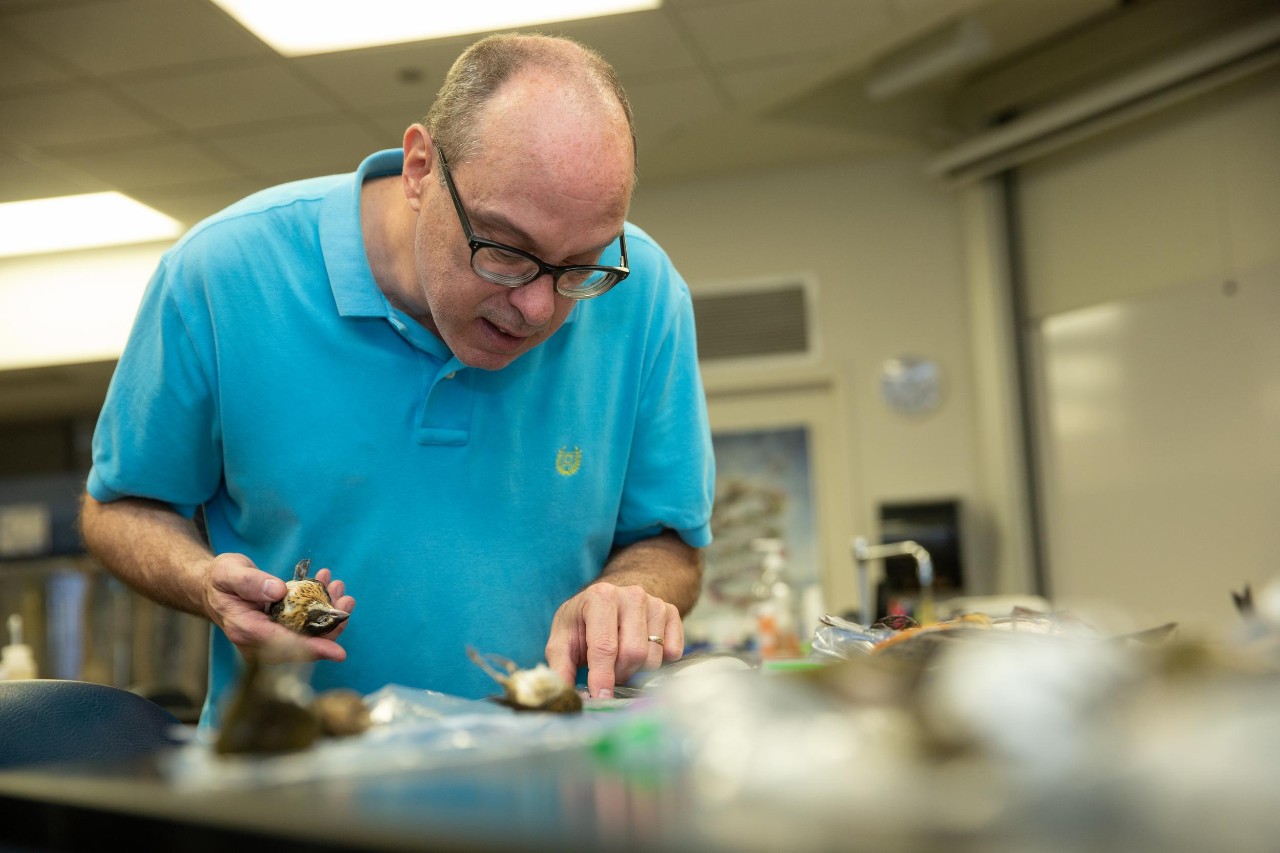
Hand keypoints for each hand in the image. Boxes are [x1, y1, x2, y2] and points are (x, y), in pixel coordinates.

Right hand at [202, 553, 355, 662]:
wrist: (213, 588)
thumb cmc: (221, 580)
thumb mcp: (230, 572)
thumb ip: (251, 582)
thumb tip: (277, 591)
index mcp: (245, 629)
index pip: (282, 645)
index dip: (311, 649)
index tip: (338, 652)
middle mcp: (258, 641)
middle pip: (302, 645)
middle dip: (330, 625)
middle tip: (346, 598)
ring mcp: (270, 638)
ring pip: (308, 636)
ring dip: (329, 614)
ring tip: (338, 586)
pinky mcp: (279, 631)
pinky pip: (305, 627)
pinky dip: (321, 609)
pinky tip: (328, 585)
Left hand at [545, 582, 682, 698]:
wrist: (610, 601)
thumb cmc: (582, 623)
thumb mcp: (562, 640)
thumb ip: (560, 668)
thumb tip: (563, 697)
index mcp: (601, 597)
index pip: (605, 646)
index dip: (603, 678)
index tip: (600, 699)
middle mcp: (632, 595)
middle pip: (634, 653)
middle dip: (620, 674)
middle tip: (609, 674)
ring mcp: (655, 602)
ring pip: (654, 656)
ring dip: (638, 670)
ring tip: (622, 663)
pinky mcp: (672, 612)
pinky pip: (673, 652)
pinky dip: (658, 663)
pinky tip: (642, 655)